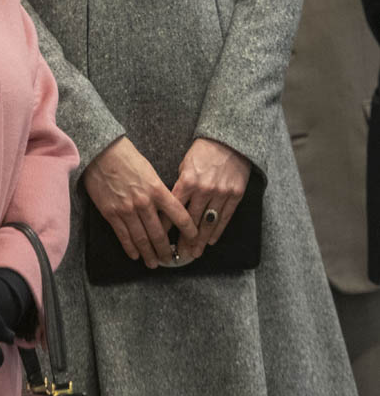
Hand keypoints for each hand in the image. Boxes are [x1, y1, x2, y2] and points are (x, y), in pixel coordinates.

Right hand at [83, 136, 197, 268]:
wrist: (101, 153)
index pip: (179, 216)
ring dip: (149, 254)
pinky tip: (135, 255)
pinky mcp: (111, 213)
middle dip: (166, 250)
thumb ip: (158, 190)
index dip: (189, 231)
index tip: (194, 239)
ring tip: (153, 263)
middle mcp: (144, 203)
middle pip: (159, 234)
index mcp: (157, 189)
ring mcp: (126, 210)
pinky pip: (123, 236)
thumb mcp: (149, 170)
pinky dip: (130, 248)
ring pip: (141, 239)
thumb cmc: (126, 157)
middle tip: (170, 259)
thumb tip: (166, 208)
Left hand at [171, 138, 250, 258]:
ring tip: (194, 253)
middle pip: (191, 221)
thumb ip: (180, 185)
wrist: (229, 140)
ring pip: (208, 223)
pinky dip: (217, 231)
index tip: (161, 239)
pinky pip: (225, 218)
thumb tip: (171, 205)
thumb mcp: (185, 165)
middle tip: (178, 255)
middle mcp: (204, 190)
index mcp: (188, 181)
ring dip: (200, 241)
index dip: (167, 227)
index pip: (174, 210)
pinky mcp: (235, 195)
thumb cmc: (203, 151)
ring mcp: (221, 193)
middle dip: (184, 240)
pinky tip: (210, 241)